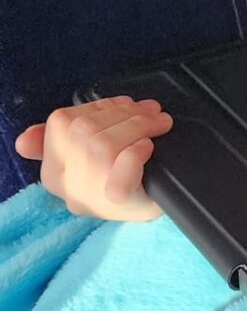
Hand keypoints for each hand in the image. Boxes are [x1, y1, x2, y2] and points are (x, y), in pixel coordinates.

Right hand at [14, 96, 172, 220]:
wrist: (156, 204)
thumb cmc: (123, 174)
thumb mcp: (90, 154)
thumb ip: (64, 134)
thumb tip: (24, 140)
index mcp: (53, 169)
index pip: (60, 122)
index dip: (98, 107)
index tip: (123, 106)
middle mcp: (66, 184)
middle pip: (84, 129)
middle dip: (124, 112)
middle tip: (152, 113)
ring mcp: (91, 195)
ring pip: (101, 144)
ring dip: (138, 124)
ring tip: (159, 124)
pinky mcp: (120, 202)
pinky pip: (123, 167)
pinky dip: (137, 150)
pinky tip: (148, 147)